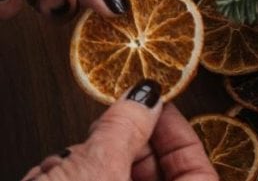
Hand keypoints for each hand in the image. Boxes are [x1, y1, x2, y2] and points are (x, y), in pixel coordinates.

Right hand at [19, 80, 216, 180]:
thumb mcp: (97, 171)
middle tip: (108, 128)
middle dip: (125, 151)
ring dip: (86, 169)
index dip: (179, 137)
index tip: (159, 109)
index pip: (198, 175)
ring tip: (63, 165)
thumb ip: (126, 128)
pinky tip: (47, 179)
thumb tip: (144, 98)